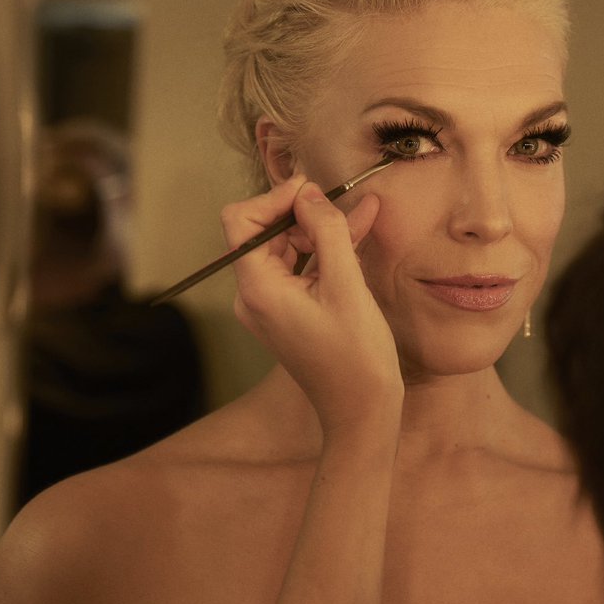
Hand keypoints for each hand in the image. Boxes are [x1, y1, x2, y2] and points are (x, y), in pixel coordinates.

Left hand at [223, 176, 402, 435]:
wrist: (361, 412)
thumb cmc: (356, 356)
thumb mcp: (346, 286)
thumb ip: (327, 233)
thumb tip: (309, 194)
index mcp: (258, 288)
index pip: (241, 221)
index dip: (274, 199)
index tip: (311, 191)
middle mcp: (254, 295)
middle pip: (264, 232)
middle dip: (302, 212)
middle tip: (341, 199)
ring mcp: (270, 305)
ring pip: (287, 248)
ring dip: (320, 229)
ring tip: (361, 210)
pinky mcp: (290, 312)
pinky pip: (302, 269)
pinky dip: (326, 251)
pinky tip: (359, 228)